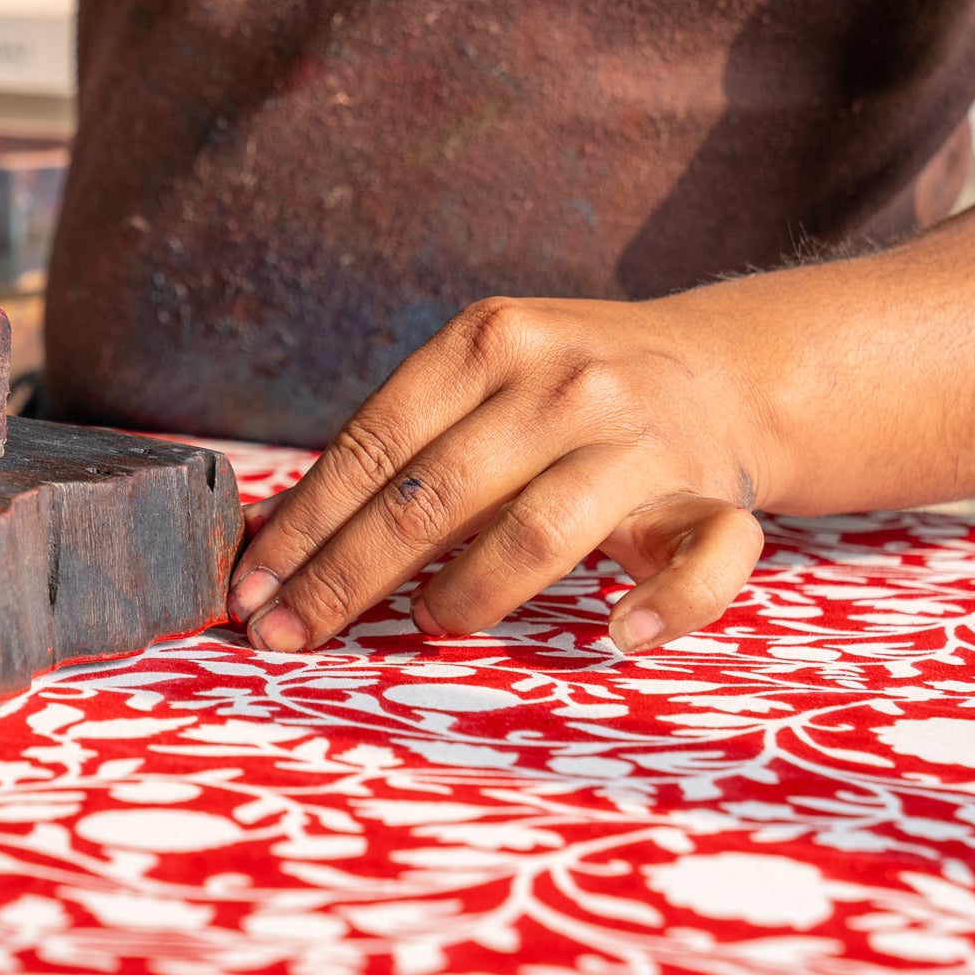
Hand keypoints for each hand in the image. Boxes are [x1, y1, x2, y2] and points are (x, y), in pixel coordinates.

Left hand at [226, 295, 775, 655]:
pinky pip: (705, 560)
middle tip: (287, 635)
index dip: (304, 524)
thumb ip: (392, 447)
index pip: (375, 443)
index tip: (249, 587)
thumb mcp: (478, 380)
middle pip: (436, 494)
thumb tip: (264, 538)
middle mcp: (565, 381)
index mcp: (490, 339)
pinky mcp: (715, 496)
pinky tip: (618, 634)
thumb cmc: (561, 392)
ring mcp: (644, 438)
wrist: (725, 369)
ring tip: (427, 625)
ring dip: (469, 594)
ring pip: (542, 531)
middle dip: (347, 576)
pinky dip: (668, 604)